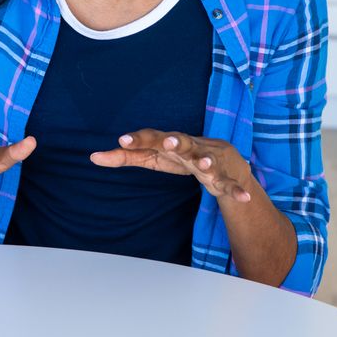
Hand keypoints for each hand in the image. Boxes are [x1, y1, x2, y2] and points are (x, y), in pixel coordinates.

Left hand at [90, 129, 251, 202]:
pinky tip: (243, 198)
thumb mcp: (152, 157)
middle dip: (176, 141)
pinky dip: (237, 190)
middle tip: (169, 142)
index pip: (152, 138)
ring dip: (205, 161)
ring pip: (207, 160)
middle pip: (182, 142)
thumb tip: (92, 157)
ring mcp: (209, 161)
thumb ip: (125, 157)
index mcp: (170, 142)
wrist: (224, 159)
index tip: (122, 140)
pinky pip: (230, 184)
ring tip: (202, 164)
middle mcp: (190, 147)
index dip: (138, 139)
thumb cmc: (180, 156)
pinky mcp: (224, 177)